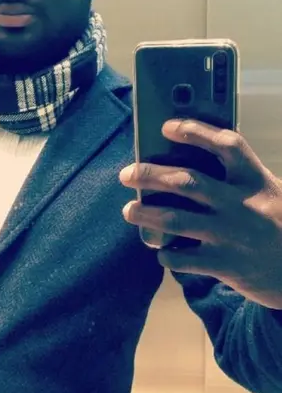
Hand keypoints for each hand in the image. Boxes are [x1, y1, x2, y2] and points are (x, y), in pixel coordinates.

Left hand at [120, 119, 281, 309]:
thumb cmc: (281, 227)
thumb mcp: (271, 194)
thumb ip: (241, 180)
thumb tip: (191, 165)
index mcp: (256, 180)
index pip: (226, 145)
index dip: (195, 132)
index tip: (166, 128)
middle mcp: (241, 204)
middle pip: (186, 181)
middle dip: (149, 174)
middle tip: (127, 174)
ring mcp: (231, 235)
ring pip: (174, 219)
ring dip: (145, 213)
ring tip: (128, 210)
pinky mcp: (225, 265)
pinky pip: (183, 258)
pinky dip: (166, 254)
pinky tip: (161, 250)